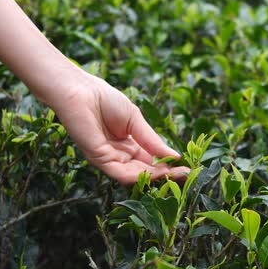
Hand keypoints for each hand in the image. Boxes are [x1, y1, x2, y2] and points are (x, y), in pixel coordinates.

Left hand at [49, 72, 189, 184]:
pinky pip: (120, 173)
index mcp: (128, 145)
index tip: (187, 169)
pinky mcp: (98, 158)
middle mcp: (119, 156)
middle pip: (145, 172)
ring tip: (174, 175)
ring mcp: (108, 159)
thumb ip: (152, 140)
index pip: (151, 161)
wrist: (80, 90)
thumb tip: (175, 156)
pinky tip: (155, 172)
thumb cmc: (105, 100)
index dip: (168, 166)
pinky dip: (138, 175)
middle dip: (165, 175)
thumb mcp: (135, 121)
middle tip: (185, 176)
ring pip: (135, 176)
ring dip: (155, 177)